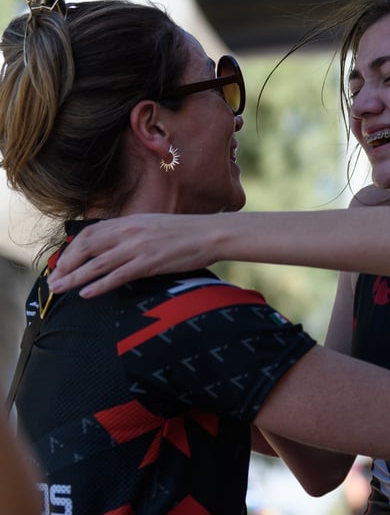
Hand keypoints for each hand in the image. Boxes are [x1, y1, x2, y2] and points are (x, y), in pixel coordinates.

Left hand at [48, 214, 217, 296]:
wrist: (211, 234)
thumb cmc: (187, 233)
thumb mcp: (154, 225)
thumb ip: (134, 233)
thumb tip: (117, 246)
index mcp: (130, 221)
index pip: (90, 233)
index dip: (71, 249)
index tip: (62, 263)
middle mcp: (130, 232)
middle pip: (87, 247)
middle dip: (66, 265)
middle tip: (54, 280)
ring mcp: (139, 247)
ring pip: (97, 263)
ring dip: (75, 278)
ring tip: (60, 289)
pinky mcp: (149, 262)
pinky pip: (117, 276)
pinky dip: (99, 285)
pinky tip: (87, 293)